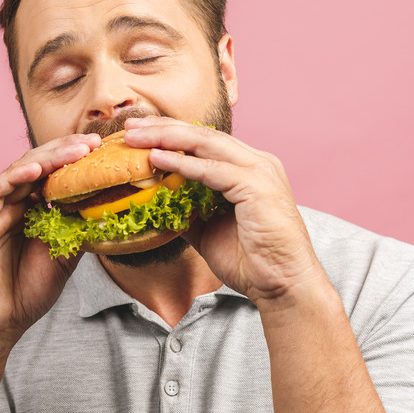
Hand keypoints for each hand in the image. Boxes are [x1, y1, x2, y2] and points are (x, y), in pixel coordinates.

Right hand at [0, 133, 100, 360]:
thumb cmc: (24, 294)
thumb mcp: (63, 258)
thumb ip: (77, 231)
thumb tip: (106, 209)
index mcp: (27, 211)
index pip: (52, 176)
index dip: (74, 161)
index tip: (102, 151)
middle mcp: (8, 205)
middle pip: (37, 167)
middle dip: (65, 152)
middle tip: (93, 143)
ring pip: (18, 173)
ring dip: (47, 159)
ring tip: (74, 151)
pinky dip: (15, 178)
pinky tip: (37, 171)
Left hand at [123, 117, 323, 304]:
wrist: (282, 286)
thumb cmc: (251, 261)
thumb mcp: (207, 229)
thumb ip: (185, 209)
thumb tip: (154, 203)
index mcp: (249, 168)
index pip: (204, 141)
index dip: (169, 133)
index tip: (138, 132)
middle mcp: (257, 162)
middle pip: (203, 135)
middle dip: (163, 127)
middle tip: (131, 126)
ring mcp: (260, 171)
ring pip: (206, 144)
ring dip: (167, 138)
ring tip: (136, 137)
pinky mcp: (258, 186)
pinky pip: (213, 170)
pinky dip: (183, 163)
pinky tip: (158, 159)